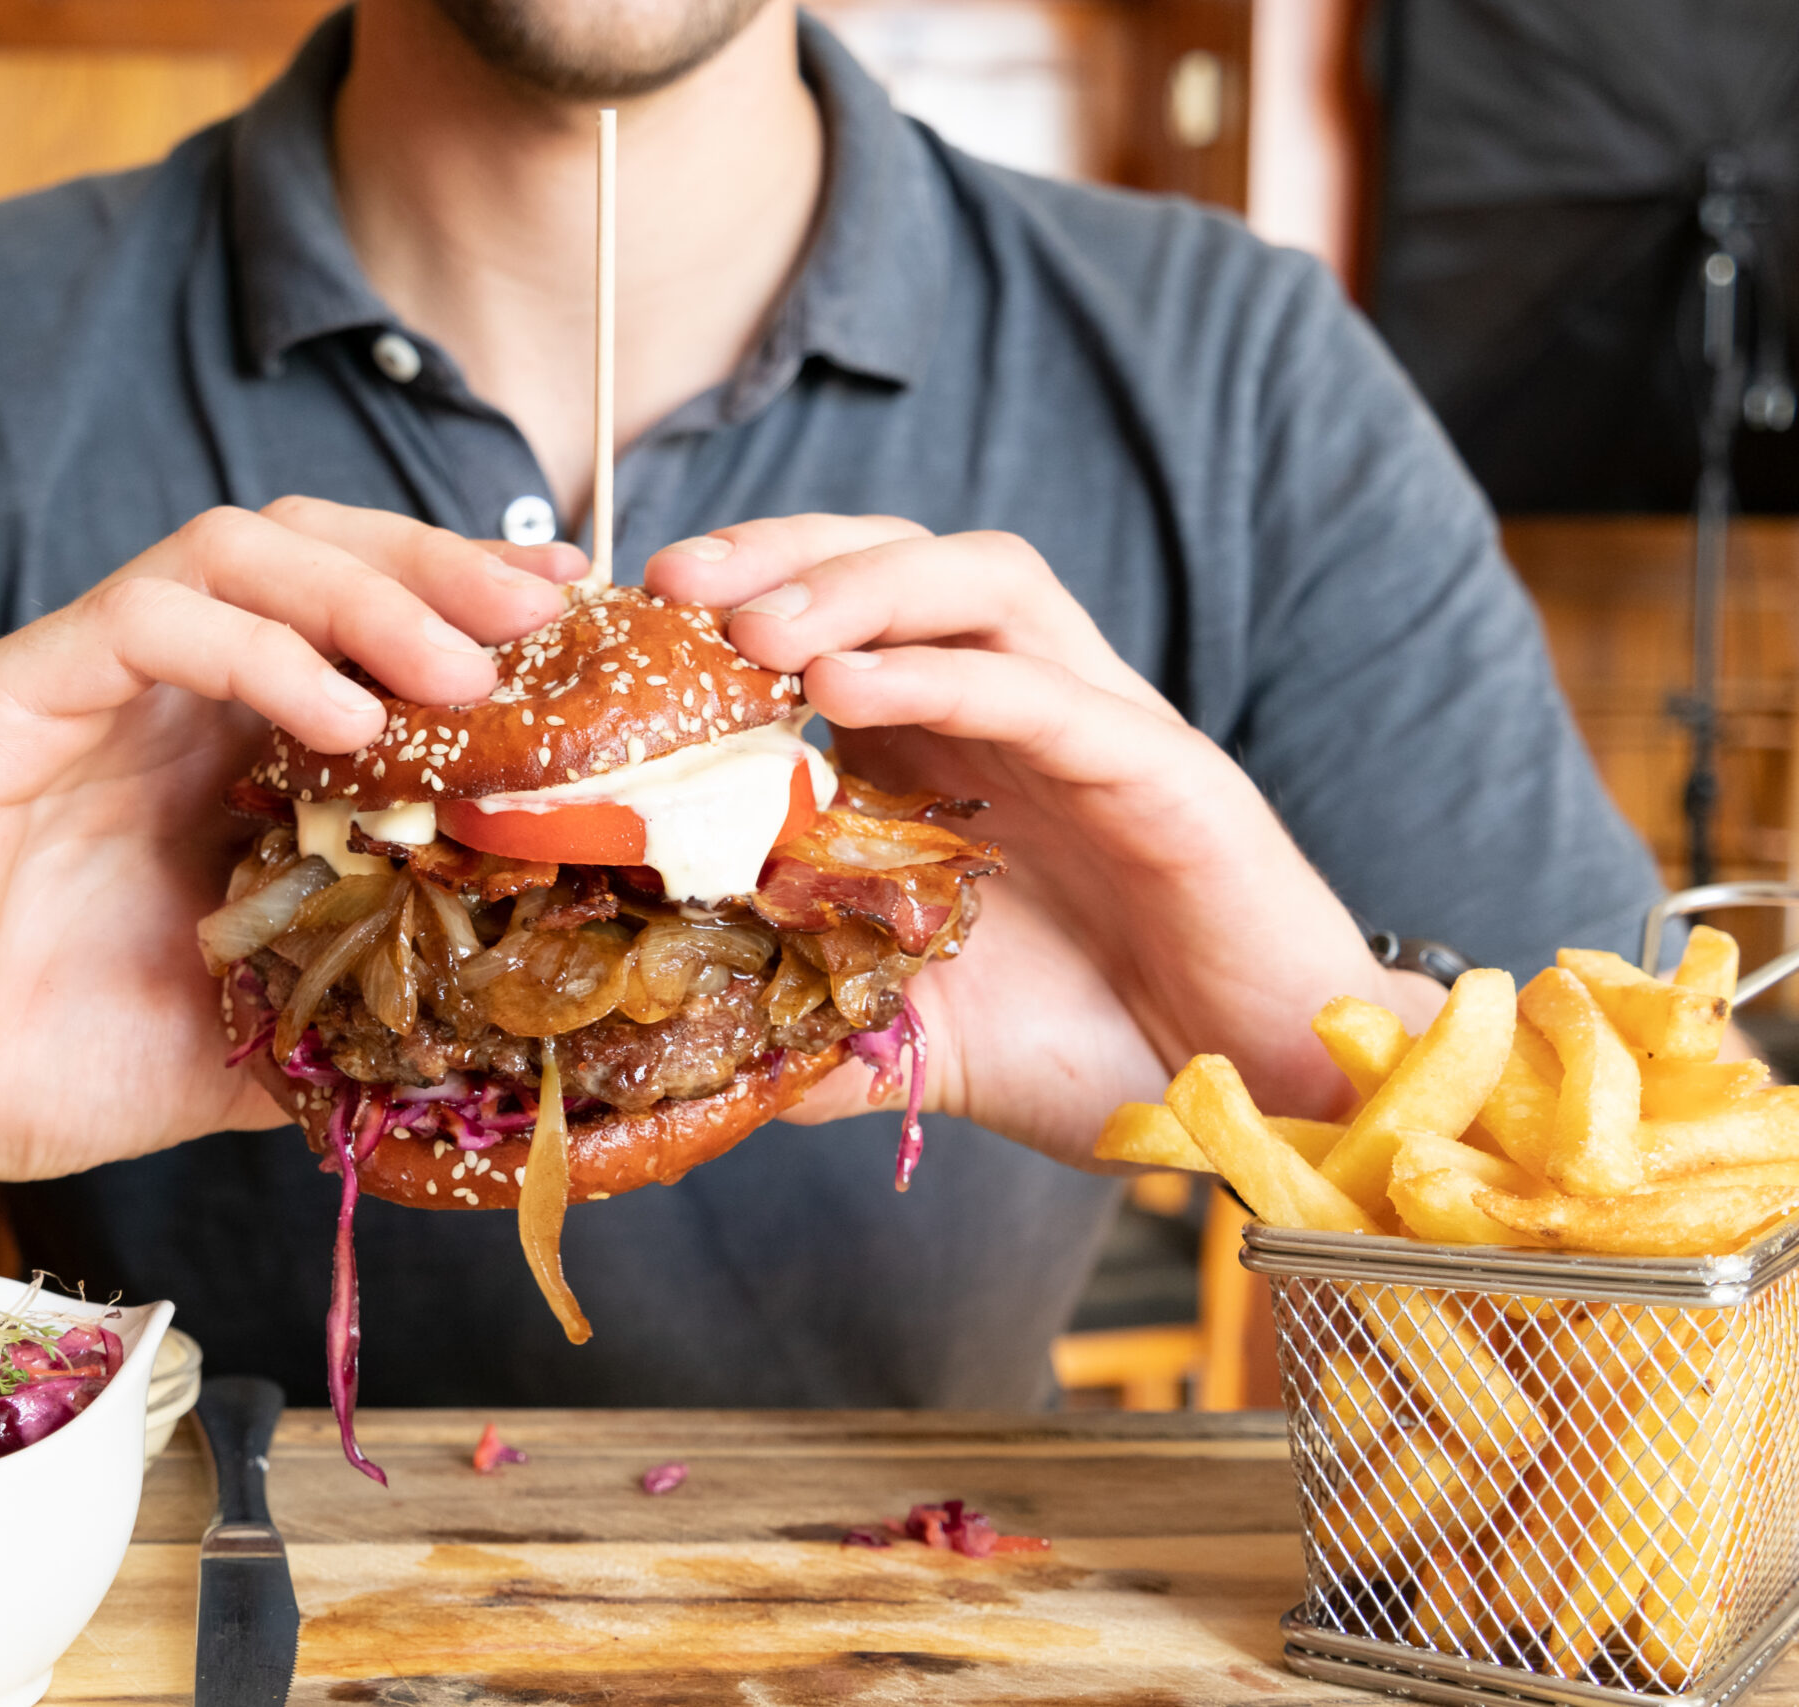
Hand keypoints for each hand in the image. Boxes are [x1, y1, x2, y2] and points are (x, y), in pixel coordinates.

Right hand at [0, 498, 584, 1199]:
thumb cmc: (45, 1059)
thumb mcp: (252, 1038)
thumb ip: (357, 1006)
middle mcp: (154, 688)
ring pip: (230, 552)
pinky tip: (336, 716)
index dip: (464, 605)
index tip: (574, 630)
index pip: (354, 615)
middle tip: (539, 615)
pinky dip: (250, 645)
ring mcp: (74, 680)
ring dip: (361, 588)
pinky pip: (136, 621)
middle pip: (309, 548)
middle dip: (436, 563)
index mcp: (216, 743)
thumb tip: (504, 1034)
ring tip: (456, 666)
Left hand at [646, 518, 1439, 1164]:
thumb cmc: (1104, 1051)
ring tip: (759, 628)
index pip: (848, 612)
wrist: (1266, 1104)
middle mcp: (1025, 711)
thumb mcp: (921, 1037)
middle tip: (675, 583)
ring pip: (986, 585)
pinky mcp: (1170, 776)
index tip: (637, 619)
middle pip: (907, 561)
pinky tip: (851, 686)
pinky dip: (950, 675)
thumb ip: (814, 1030)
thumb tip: (691, 1056)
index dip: (747, 594)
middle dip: (788, 552)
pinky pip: (1056, 695)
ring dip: (863, 585)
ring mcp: (1101, 728)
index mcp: (961, 749)